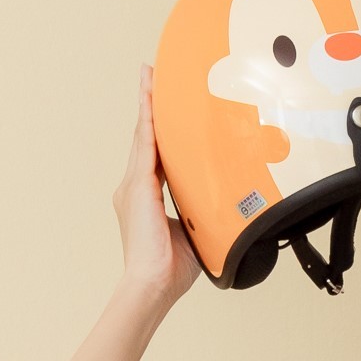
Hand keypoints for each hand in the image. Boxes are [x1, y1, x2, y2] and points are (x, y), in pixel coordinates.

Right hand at [114, 66, 200, 310]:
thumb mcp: (195, 231)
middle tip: (152, 74)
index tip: (164, 106)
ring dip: (147, 103)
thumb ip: (204, 211)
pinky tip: (151, 99)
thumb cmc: (171, 270)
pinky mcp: (138, 187)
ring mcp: (134, 186)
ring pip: (143, 135)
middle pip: (146, 137)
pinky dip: (149, 120)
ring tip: (149, 75)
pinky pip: (145, 145)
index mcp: (147, 197)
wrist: (152, 286)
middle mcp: (136, 187)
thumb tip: (226, 205)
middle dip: (149, 105)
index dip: (160, 129)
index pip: (157, 154)